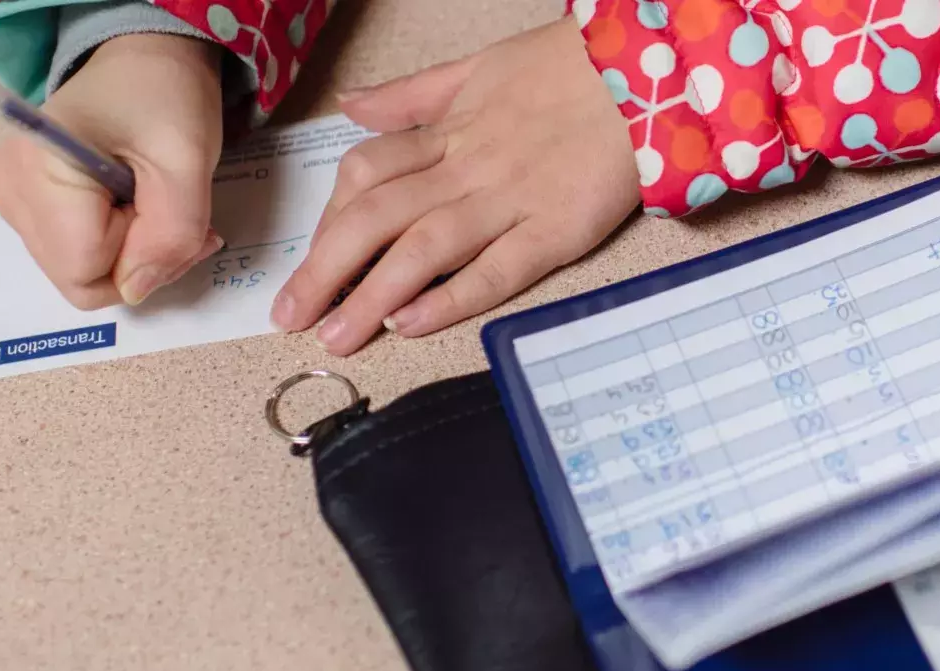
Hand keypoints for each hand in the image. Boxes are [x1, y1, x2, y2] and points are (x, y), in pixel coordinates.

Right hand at [0, 34, 226, 308]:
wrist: (144, 59)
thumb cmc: (165, 97)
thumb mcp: (187, 162)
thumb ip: (171, 233)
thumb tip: (135, 291)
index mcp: (37, 175)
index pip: (87, 272)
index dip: (143, 260)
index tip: (174, 211)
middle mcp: (7, 192)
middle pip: (78, 278)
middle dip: (137, 260)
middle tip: (168, 208)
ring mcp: (8, 199)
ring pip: (76, 271)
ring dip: (127, 250)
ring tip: (147, 196)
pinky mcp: (20, 201)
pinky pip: (70, 252)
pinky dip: (110, 240)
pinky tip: (127, 200)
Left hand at [275, 17, 639, 354]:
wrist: (650, 72)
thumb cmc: (570, 69)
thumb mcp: (480, 66)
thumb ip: (413, 94)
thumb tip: (351, 104)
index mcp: (450, 131)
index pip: (367, 176)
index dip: (328, 222)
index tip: (305, 263)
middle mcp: (469, 168)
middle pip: (377, 218)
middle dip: (324, 270)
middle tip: (290, 317)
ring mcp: (512, 201)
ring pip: (424, 248)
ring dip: (371, 293)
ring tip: (335, 335)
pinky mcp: (557, 230)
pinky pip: (495, 269)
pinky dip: (450, 297)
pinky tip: (410, 322)